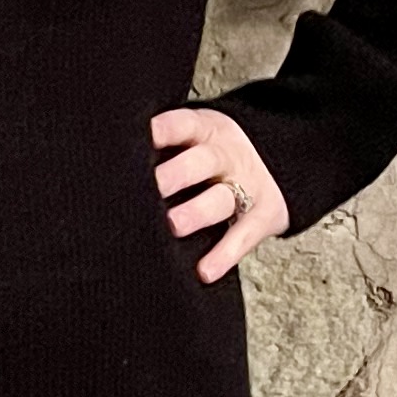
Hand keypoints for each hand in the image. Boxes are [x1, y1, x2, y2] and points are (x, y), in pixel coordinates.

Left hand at [150, 107, 288, 282]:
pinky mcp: (261, 217)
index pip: (183, 124)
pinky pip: (243, 237)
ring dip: (196, 212)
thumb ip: (165, 146)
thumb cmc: (215, 156)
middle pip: (201, 162)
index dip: (163, 131)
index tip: (141, 140)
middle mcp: (226, 156)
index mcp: (206, 131)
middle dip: (175, 175)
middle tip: (153, 188)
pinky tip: (204, 271)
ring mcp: (246, 187)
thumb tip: (113, 160)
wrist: (283, 161)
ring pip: (220, 200)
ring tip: (174, 225)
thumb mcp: (197, 137)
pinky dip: (224, 255)